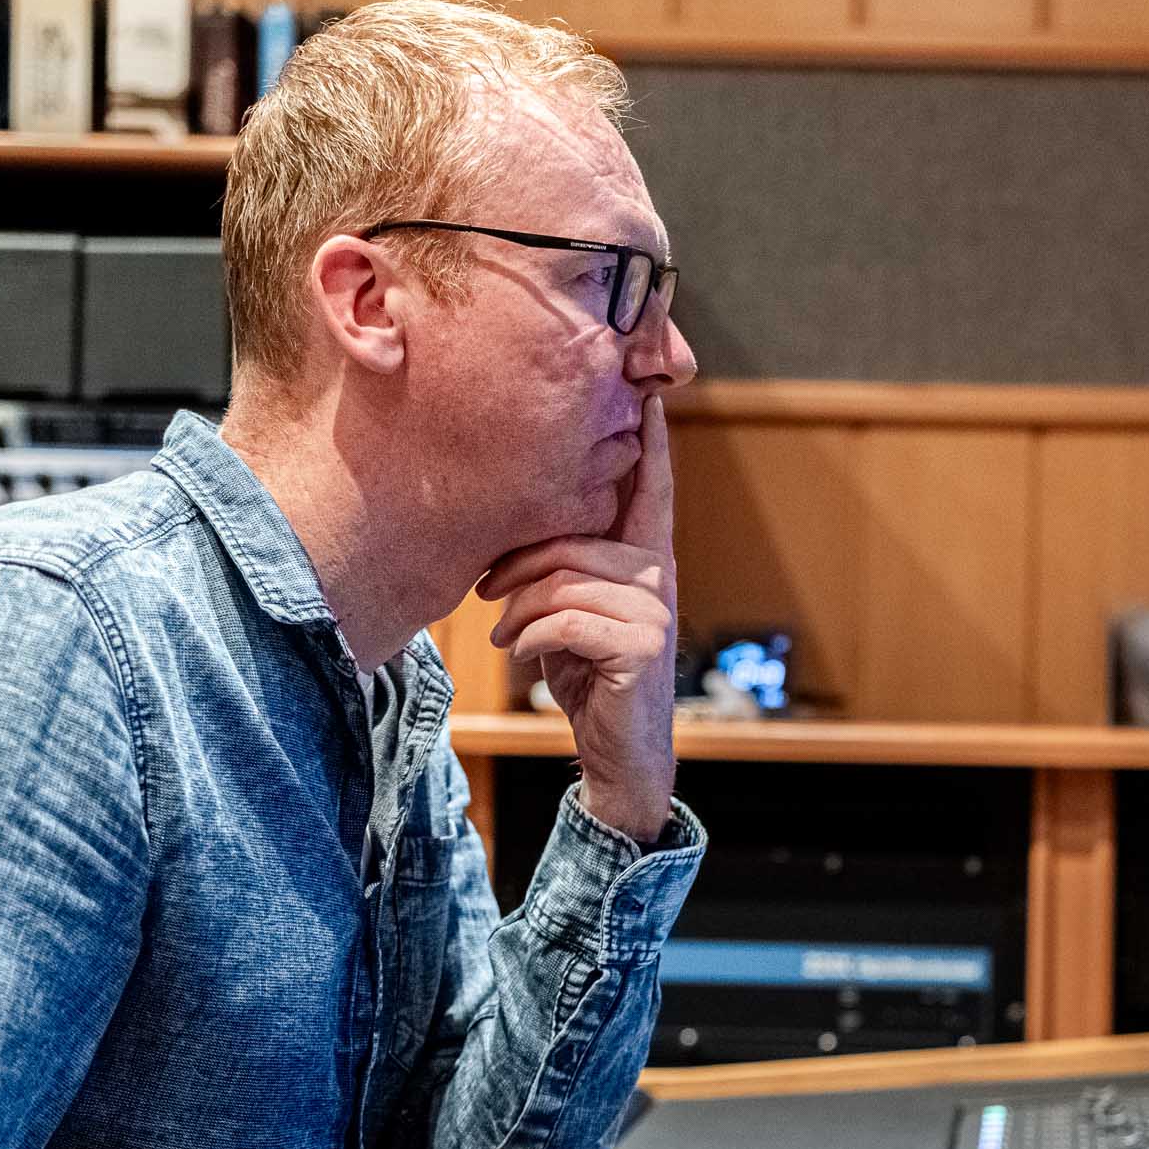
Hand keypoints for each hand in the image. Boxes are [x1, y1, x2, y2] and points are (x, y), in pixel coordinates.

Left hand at [478, 395, 677, 841]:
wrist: (617, 750)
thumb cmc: (588, 673)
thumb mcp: (569, 610)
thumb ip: (563, 566)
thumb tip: (515, 523)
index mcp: (646, 559)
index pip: (652, 491)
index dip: (652, 445)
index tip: (650, 397)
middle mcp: (659, 576)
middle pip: (574, 537)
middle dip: (519, 564)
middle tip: (488, 593)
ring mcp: (654, 610)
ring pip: (564, 578)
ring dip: (517, 610)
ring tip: (503, 632)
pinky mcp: (641, 645)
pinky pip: (566, 618)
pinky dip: (529, 637)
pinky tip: (520, 655)